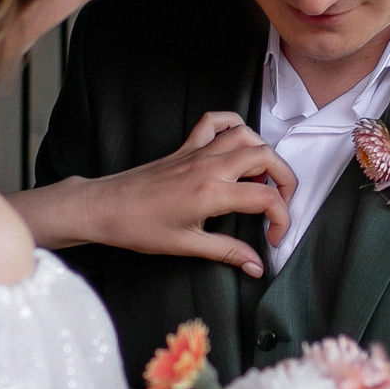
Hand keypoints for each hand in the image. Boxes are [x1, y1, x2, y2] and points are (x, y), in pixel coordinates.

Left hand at [12, 113, 297, 277]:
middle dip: (284, 180)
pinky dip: (232, 125)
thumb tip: (257, 266)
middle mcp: (209, 166)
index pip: (266, 198)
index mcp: (211, 193)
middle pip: (266, 157)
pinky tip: (236, 144)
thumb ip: (227, 252)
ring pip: (246, 135)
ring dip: (263, 153)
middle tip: (280, 206)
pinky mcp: (185, 147)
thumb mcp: (186, 245)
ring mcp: (197, 152)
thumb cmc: (139, 227)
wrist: (104, 207)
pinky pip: (215, 122)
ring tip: (261, 179)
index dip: (281, 218)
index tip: (273, 237)